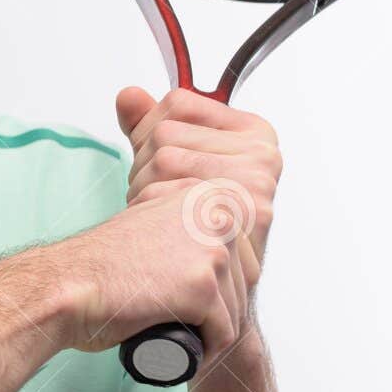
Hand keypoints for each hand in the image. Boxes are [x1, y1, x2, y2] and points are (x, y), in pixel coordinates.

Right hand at [42, 183, 253, 359]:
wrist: (66, 287)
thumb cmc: (97, 267)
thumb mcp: (149, 223)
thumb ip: (179, 223)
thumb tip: (206, 246)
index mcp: (202, 195)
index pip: (239, 252)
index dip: (219, 286)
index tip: (194, 305)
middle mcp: (213, 215)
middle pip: (242, 280)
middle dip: (219, 310)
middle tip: (187, 327)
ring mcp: (211, 251)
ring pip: (234, 309)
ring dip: (213, 333)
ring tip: (182, 340)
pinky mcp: (203, 287)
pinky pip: (225, 333)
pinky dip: (209, 352)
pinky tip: (189, 355)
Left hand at [115, 87, 281, 265]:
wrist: (218, 295)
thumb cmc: (196, 227)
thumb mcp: (174, 164)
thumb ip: (150, 125)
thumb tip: (128, 96)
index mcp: (254, 134)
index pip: (178, 102)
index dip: (149, 131)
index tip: (159, 161)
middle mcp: (263, 156)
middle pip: (165, 133)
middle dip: (144, 168)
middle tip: (158, 200)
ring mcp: (257, 184)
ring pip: (163, 159)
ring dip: (145, 191)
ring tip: (162, 216)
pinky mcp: (243, 215)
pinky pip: (170, 188)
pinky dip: (152, 207)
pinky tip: (165, 227)